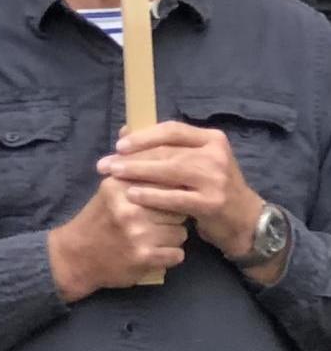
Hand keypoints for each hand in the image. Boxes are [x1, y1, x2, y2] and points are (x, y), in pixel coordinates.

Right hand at [48, 176, 187, 298]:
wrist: (74, 256)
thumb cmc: (98, 221)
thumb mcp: (110, 192)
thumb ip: (138, 180)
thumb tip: (176, 173)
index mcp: (120, 185)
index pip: (166, 184)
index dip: (168, 196)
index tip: (160, 205)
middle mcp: (129, 206)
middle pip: (177, 209)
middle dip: (171, 218)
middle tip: (153, 225)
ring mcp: (137, 232)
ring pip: (180, 233)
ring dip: (170, 239)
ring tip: (151, 240)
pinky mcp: (143, 256)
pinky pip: (177, 254)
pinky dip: (169, 257)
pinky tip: (152, 255)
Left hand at [99, 122, 266, 257]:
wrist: (245, 220)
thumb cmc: (211, 187)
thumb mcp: (196, 162)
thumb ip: (166, 147)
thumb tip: (125, 131)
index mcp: (212, 139)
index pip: (172, 130)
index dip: (143, 136)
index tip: (118, 145)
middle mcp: (217, 155)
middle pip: (167, 151)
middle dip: (133, 157)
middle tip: (105, 164)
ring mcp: (217, 179)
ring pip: (170, 170)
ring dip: (138, 172)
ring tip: (114, 175)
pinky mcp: (212, 203)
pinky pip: (175, 196)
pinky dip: (151, 195)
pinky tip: (132, 194)